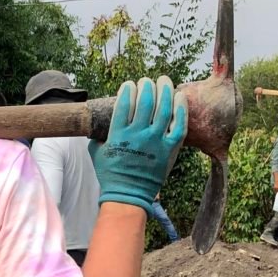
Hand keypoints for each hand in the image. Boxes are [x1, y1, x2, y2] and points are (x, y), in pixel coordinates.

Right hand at [89, 76, 187, 213]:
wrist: (128, 195)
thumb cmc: (110, 174)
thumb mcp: (96, 152)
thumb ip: (98, 134)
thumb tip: (97, 122)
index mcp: (118, 135)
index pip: (124, 103)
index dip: (128, 89)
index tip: (129, 84)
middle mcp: (138, 135)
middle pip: (145, 101)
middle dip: (146, 86)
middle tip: (147, 81)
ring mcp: (156, 141)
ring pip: (164, 108)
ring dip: (164, 90)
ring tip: (164, 81)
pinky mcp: (170, 149)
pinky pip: (179, 125)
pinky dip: (181, 109)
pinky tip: (179, 97)